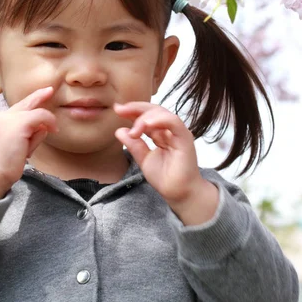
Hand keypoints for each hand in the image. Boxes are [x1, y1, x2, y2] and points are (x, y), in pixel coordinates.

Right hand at [0, 87, 57, 198]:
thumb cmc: (6, 164)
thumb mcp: (19, 146)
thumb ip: (30, 134)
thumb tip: (44, 127)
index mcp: (1, 121)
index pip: (19, 106)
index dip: (32, 99)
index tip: (43, 93)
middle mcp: (3, 116)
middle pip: (26, 102)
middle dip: (39, 95)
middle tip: (50, 90)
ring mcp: (10, 118)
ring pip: (37, 112)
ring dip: (45, 123)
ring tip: (42, 139)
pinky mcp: (19, 124)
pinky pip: (41, 116)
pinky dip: (49, 122)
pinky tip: (53, 130)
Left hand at [114, 101, 218, 224]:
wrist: (178, 193)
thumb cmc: (165, 177)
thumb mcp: (143, 159)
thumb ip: (134, 145)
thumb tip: (119, 130)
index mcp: (160, 133)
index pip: (146, 116)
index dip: (132, 111)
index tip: (117, 109)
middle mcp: (169, 130)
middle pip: (153, 110)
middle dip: (136, 108)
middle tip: (120, 110)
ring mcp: (178, 133)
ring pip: (163, 114)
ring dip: (145, 117)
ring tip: (135, 130)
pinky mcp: (185, 138)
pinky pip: (174, 123)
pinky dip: (161, 120)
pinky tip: (147, 124)